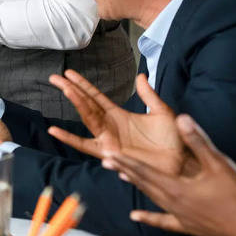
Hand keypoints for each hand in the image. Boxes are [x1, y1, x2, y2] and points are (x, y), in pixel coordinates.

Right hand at [46, 71, 186, 175]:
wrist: (181, 162)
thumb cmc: (173, 141)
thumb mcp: (162, 112)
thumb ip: (149, 95)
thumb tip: (141, 75)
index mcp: (119, 115)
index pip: (95, 96)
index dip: (83, 84)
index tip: (68, 73)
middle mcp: (109, 126)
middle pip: (85, 104)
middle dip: (71, 90)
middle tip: (54, 77)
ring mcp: (107, 139)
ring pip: (86, 118)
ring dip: (76, 103)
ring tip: (64, 89)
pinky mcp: (109, 153)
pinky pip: (85, 145)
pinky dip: (69, 139)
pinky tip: (54, 131)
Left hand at [103, 115, 235, 235]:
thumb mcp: (218, 164)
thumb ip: (198, 141)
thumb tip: (181, 118)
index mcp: (176, 187)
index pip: (144, 170)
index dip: (126, 161)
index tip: (108, 153)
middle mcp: (172, 203)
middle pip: (143, 183)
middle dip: (125, 170)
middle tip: (106, 160)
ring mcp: (179, 216)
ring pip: (151, 198)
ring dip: (137, 185)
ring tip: (121, 176)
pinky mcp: (188, 226)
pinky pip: (162, 221)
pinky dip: (148, 217)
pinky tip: (135, 215)